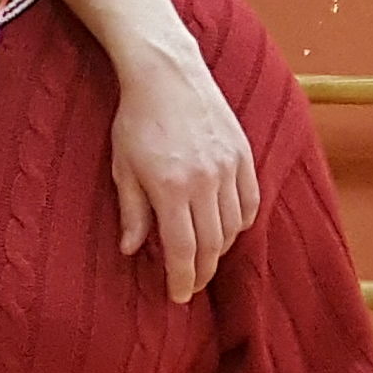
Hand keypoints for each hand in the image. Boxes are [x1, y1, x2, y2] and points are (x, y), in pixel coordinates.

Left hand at [109, 52, 258, 300]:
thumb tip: (132, 251)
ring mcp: (229, 167)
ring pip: (232, 227)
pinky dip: (240, 223)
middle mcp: (205, 181)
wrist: (167, 74)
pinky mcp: (243, 154)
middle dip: (200, 272)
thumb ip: (131, 212)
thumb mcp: (122, 168)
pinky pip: (249, 202)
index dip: (181, 279)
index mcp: (171, 188)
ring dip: (219, 250)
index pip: (183, 250)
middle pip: (211, 245)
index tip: (177, 297)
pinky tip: (226, 231)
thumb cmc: (136, 121)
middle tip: (189, 286)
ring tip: (204, 260)